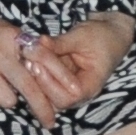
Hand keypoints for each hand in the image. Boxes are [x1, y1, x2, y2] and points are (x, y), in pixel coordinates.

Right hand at [0, 0, 50, 121]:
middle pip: (29, 88)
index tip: (75, 92)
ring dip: (7, 99)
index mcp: (12, 38)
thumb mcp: (5, 31)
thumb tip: (49, 75)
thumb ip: (23, 50)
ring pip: (7, 100)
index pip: (43, 58)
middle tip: (50, 122)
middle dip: (43, 108)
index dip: (61, 77)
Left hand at [19, 12, 134, 113]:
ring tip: (27, 57)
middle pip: (56, 101)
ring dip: (35, 77)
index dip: (52, 83)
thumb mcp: (82, 36)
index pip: (70, 96)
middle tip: (27, 60)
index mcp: (91, 85)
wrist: (108, 33)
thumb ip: (61, 43)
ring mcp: (68, 87)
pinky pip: (44, 83)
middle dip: (40, 81)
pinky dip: (34, 72)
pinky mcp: (59, 80)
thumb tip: (38, 42)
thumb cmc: (101, 36)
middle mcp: (79, 92)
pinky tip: (27, 57)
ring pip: (47, 95)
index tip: (39, 64)